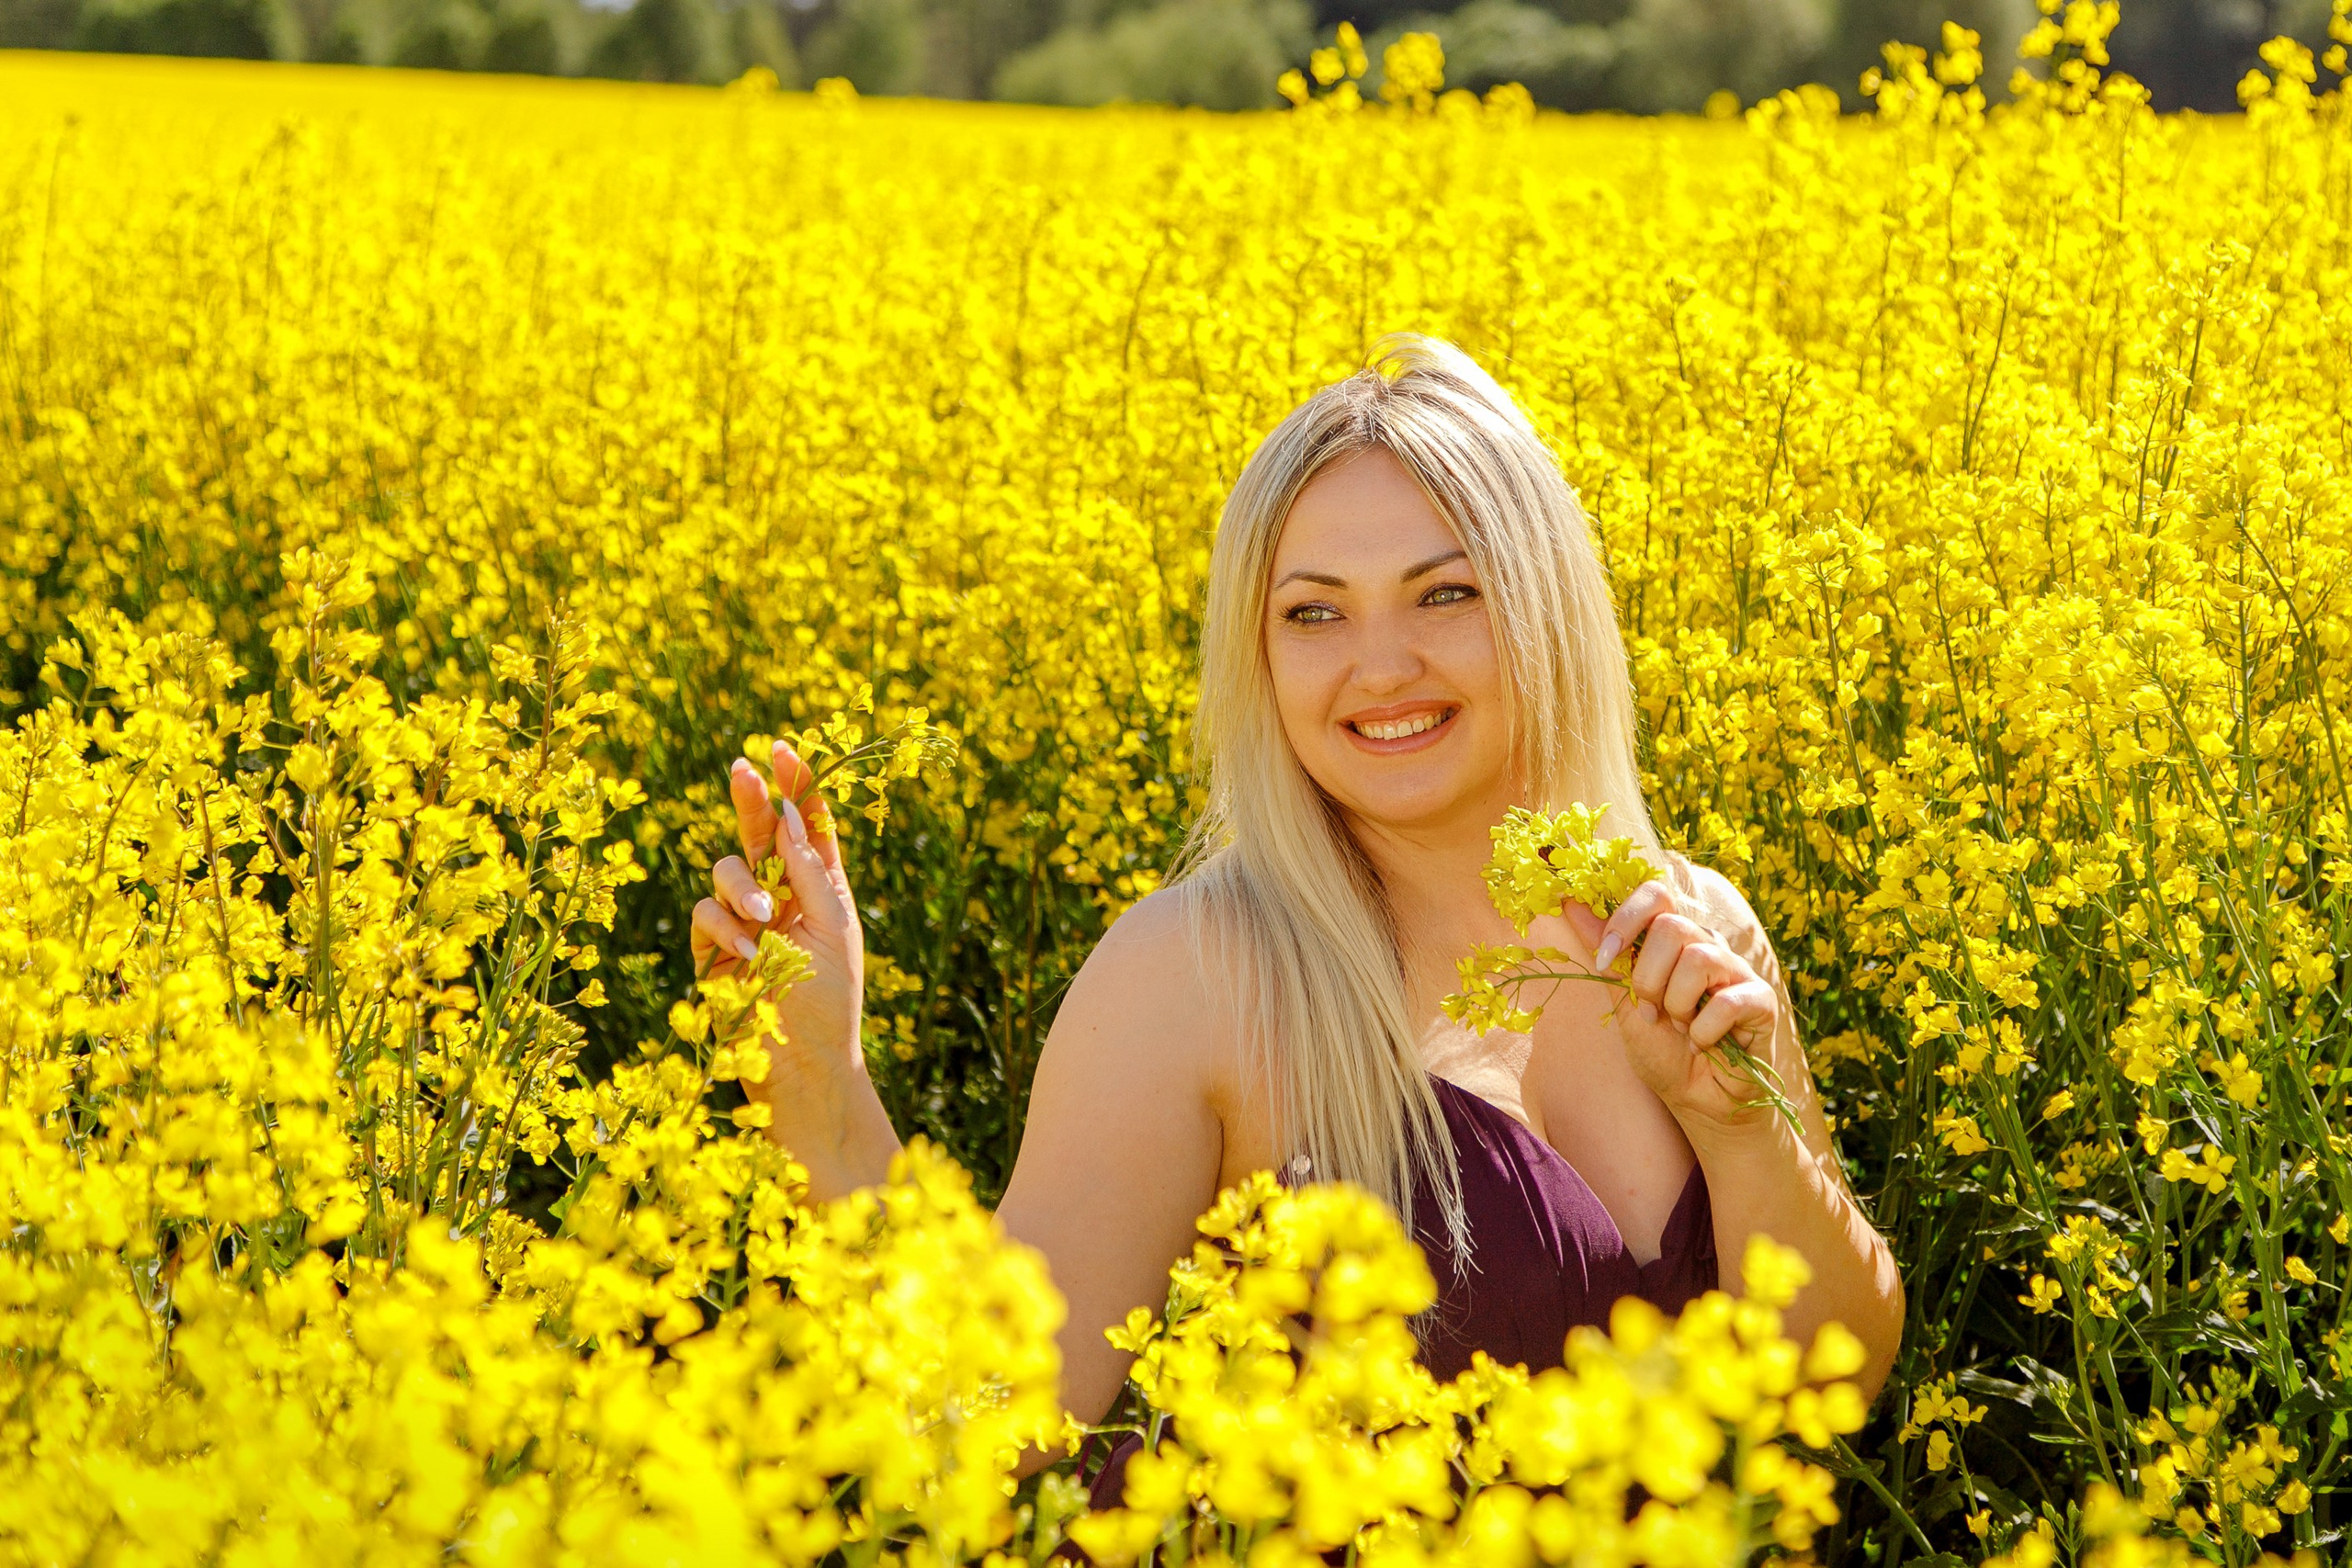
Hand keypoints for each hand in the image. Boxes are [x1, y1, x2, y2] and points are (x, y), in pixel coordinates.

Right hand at [690, 740, 866, 1108]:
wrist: (802, 1068)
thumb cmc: (830, 1000)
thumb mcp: (835, 927)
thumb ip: (811, 869)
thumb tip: (788, 812)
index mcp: (821, 887)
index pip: (807, 825)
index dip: (797, 786)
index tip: (785, 748)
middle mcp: (781, 897)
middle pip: (759, 833)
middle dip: (751, 799)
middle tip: (742, 768)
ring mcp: (742, 923)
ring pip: (725, 870)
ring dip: (743, 886)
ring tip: (764, 917)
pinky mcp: (712, 952)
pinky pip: (704, 914)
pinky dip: (724, 926)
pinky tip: (748, 951)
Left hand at [1545, 878, 1781, 1131]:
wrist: (1695, 1099)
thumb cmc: (1663, 1049)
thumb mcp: (1623, 1000)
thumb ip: (1605, 954)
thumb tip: (1570, 903)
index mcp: (1673, 941)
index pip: (1655, 894)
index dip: (1625, 920)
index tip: (1604, 960)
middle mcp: (1708, 946)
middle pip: (1672, 926)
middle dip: (1648, 978)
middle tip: (1650, 1011)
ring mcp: (1737, 971)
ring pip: (1699, 958)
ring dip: (1677, 1004)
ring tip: (1678, 1026)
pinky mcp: (1761, 1001)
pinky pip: (1728, 1001)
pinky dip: (1704, 1030)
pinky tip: (1702, 1043)